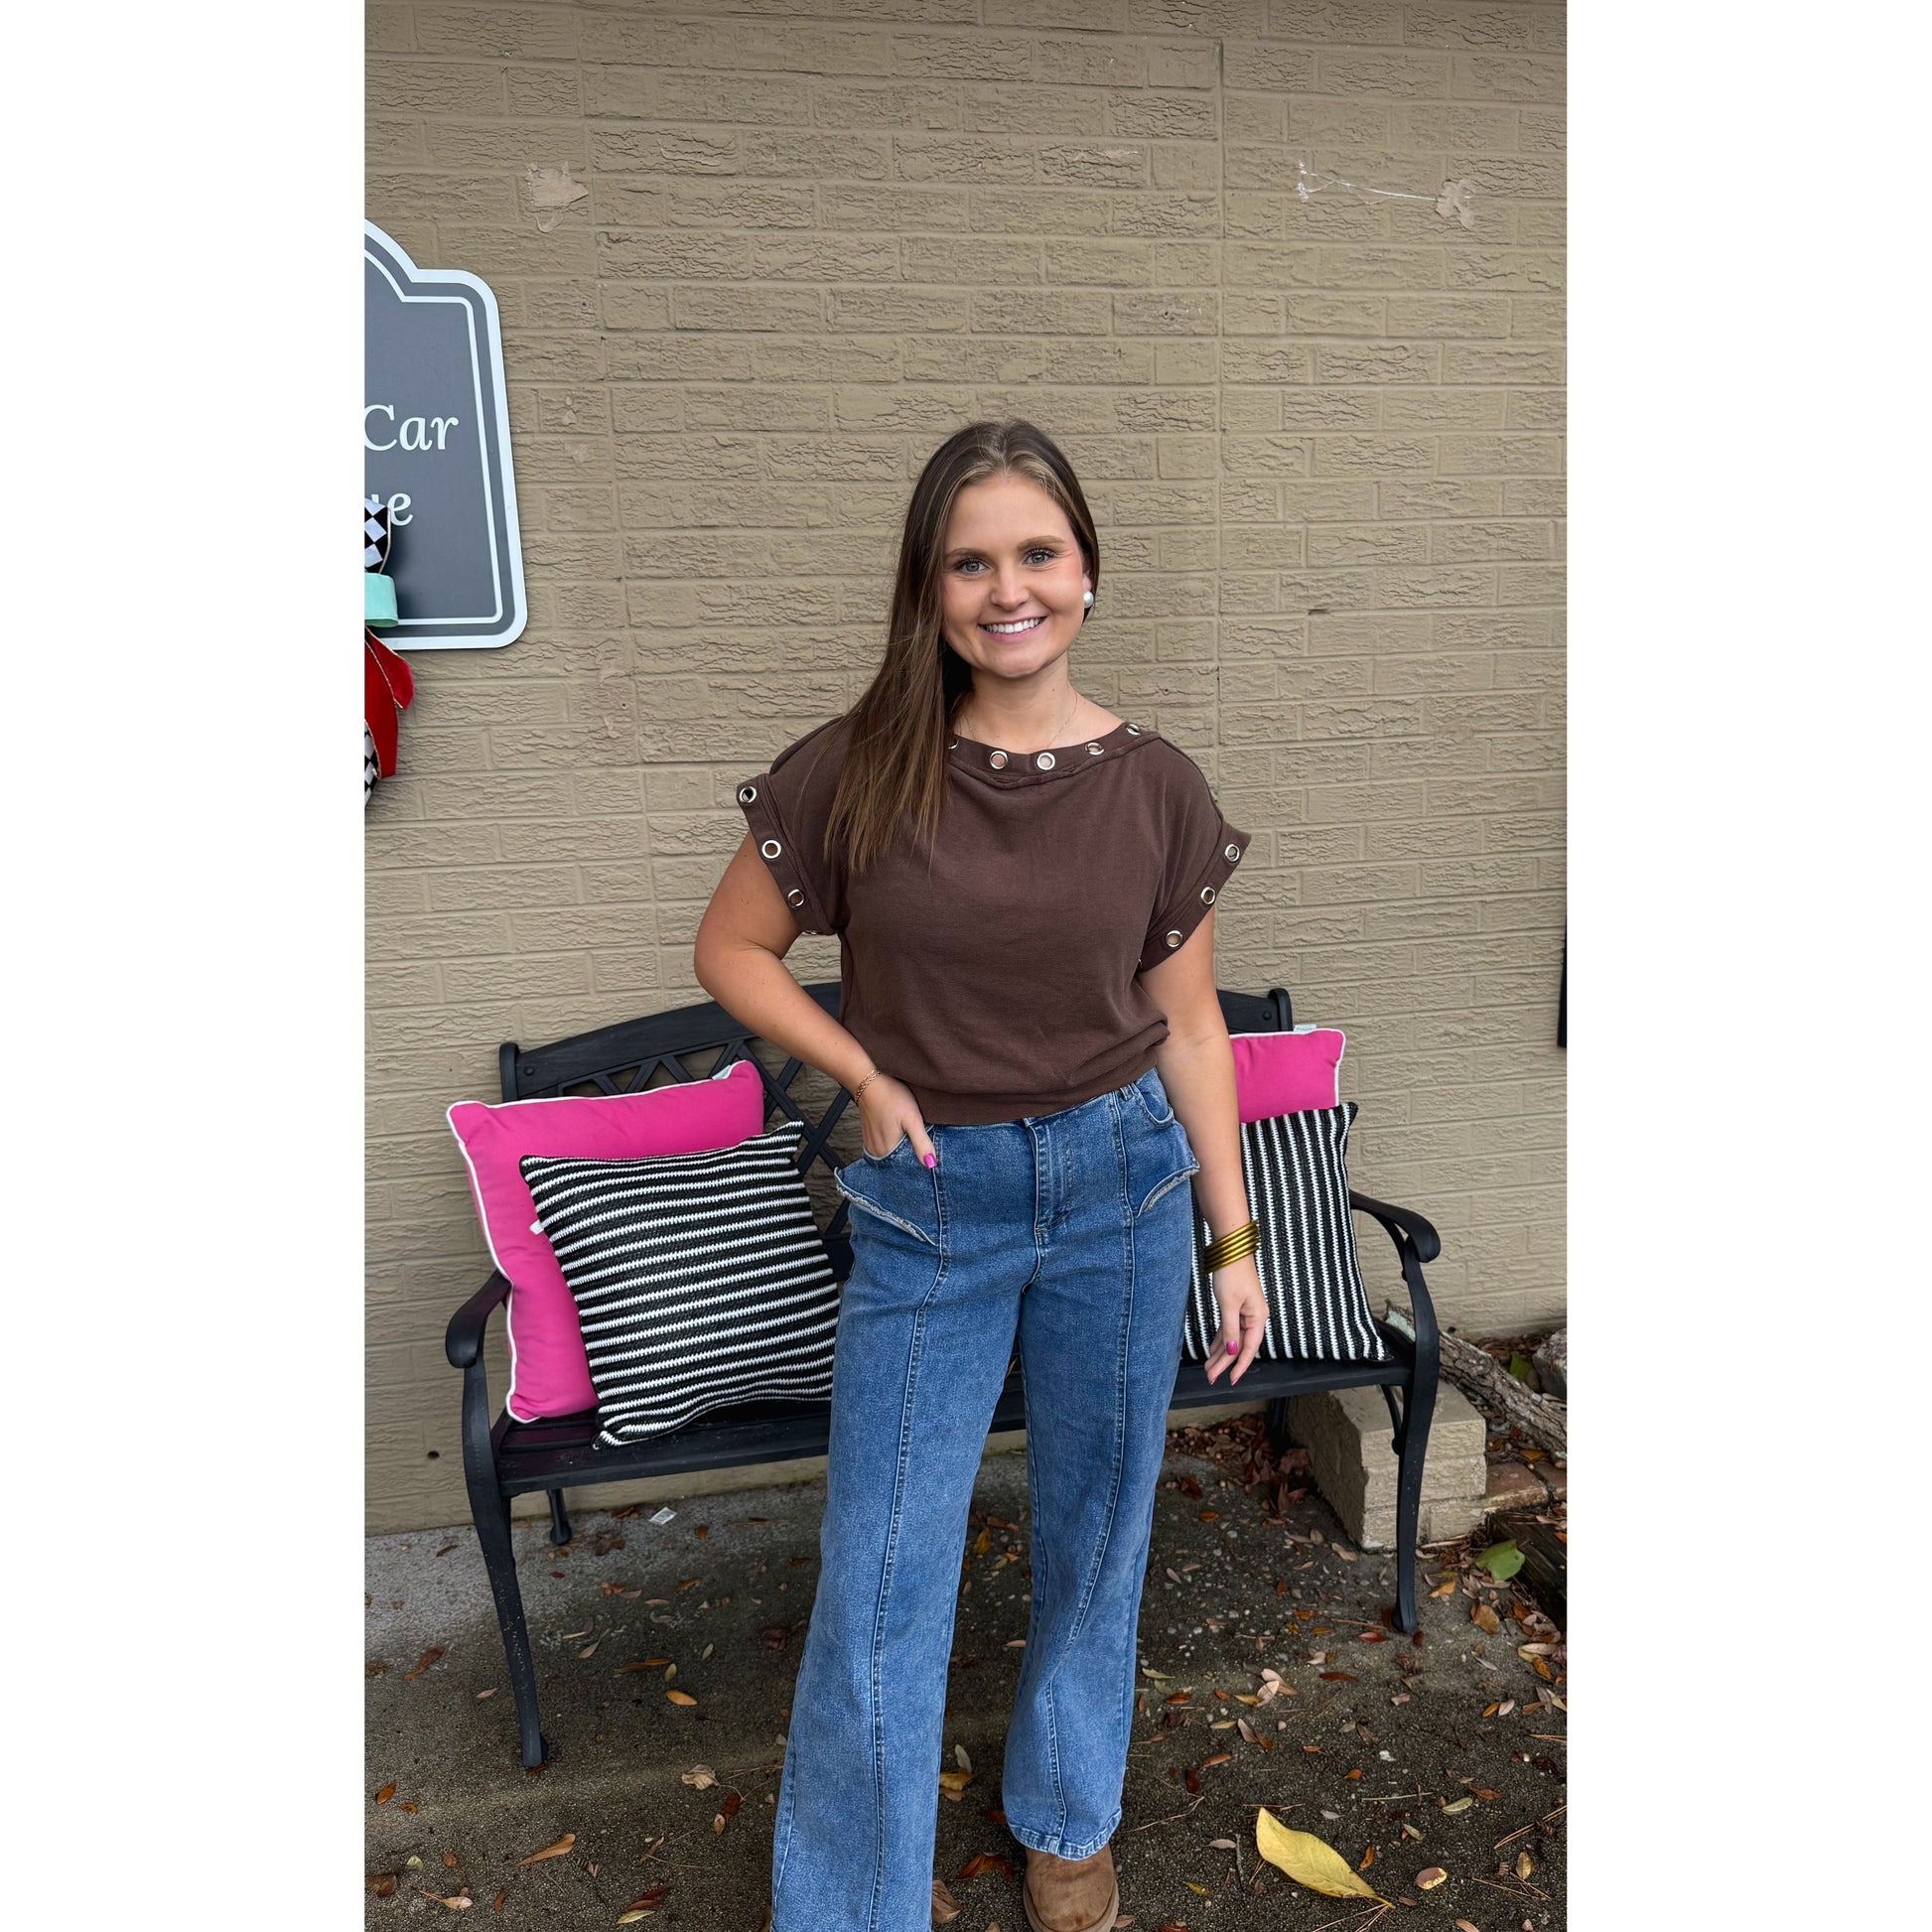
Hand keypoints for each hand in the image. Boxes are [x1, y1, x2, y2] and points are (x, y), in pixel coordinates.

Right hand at [856, 1072, 936, 1166]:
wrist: (869, 1079)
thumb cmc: (891, 1095)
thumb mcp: (912, 1118)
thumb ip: (921, 1143)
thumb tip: (931, 1165)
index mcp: (885, 1151)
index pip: (908, 1166)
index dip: (921, 1159)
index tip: (930, 1150)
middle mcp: (876, 1152)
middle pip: (900, 1161)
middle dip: (913, 1154)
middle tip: (925, 1139)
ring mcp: (871, 1144)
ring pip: (894, 1153)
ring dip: (905, 1147)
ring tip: (914, 1134)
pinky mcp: (870, 1136)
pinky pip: (887, 1146)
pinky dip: (896, 1141)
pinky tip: (903, 1131)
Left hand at [1203, 1254, 1265, 1384]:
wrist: (1231, 1251)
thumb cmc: (1232, 1274)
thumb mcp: (1229, 1304)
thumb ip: (1230, 1329)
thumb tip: (1231, 1351)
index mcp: (1257, 1318)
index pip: (1248, 1348)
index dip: (1239, 1366)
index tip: (1231, 1380)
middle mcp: (1254, 1318)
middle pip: (1239, 1345)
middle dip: (1224, 1362)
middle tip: (1211, 1377)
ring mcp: (1245, 1313)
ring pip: (1232, 1339)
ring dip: (1220, 1354)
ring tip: (1209, 1368)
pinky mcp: (1236, 1308)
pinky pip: (1228, 1329)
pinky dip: (1220, 1340)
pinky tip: (1212, 1350)